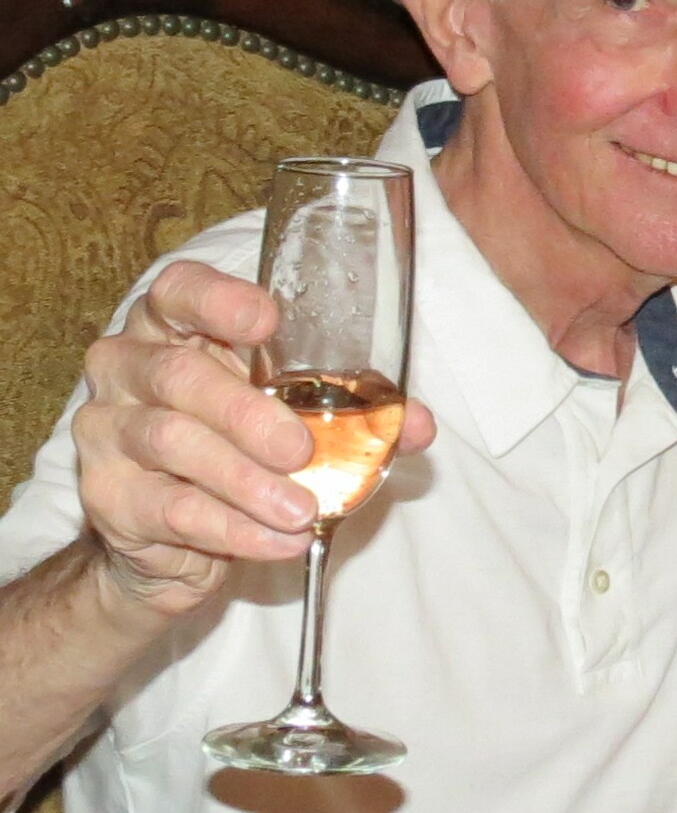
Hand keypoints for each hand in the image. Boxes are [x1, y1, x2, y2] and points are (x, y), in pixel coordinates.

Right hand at [73, 260, 434, 617]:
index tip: (267, 323)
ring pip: (173, 443)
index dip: (218, 300)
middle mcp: (128, 365)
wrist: (171, 536)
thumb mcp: (290, 413)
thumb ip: (351, 411)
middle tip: (300, 450)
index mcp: (173, 324)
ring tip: (302, 509)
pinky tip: (279, 539)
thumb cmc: (237, 444)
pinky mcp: (107, 496)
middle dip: (247, 414)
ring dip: (247, 482)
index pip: (179, 289)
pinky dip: (235, 529)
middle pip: (180, 375)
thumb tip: (418, 424)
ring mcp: (107, 430)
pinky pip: (172, 510)